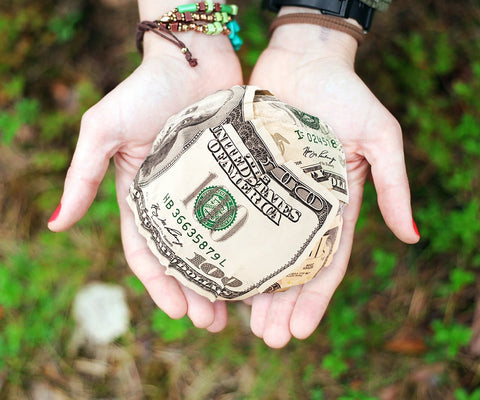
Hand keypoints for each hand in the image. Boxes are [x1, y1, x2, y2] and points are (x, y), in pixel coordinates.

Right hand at [48, 32, 242, 331]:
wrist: (193, 56)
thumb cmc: (145, 90)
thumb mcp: (104, 131)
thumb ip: (82, 176)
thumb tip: (56, 225)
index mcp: (142, 196)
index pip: (148, 253)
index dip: (160, 286)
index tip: (179, 312)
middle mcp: (175, 200)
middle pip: (184, 259)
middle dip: (195, 294)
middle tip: (213, 323)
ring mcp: (207, 191)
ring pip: (215, 246)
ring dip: (223, 280)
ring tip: (239, 310)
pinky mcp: (235, 178)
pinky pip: (241, 219)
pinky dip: (247, 246)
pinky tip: (261, 268)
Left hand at [247, 13, 419, 347]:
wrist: (302, 58)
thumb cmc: (344, 93)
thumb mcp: (380, 137)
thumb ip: (394, 184)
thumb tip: (411, 236)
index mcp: (334, 205)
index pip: (326, 263)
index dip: (315, 299)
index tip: (300, 331)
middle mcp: (300, 206)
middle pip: (290, 267)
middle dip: (280, 305)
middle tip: (266, 337)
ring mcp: (270, 194)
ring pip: (259, 250)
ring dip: (251, 287)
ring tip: (236, 320)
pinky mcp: (244, 177)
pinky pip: (234, 217)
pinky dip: (227, 246)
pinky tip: (214, 271)